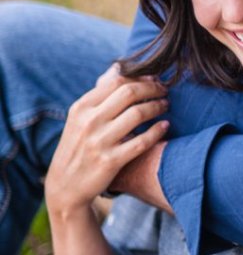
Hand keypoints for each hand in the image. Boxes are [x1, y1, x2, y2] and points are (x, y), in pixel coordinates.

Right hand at [45, 65, 168, 216]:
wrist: (65, 186)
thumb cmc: (78, 146)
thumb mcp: (79, 119)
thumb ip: (99, 95)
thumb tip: (119, 67)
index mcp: (81, 107)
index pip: (116, 81)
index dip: (140, 77)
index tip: (154, 78)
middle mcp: (89, 122)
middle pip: (129, 93)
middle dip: (152, 88)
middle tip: (164, 90)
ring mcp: (99, 142)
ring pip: (137, 114)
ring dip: (157, 106)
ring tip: (166, 104)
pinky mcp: (110, 161)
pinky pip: (141, 141)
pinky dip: (157, 131)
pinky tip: (165, 125)